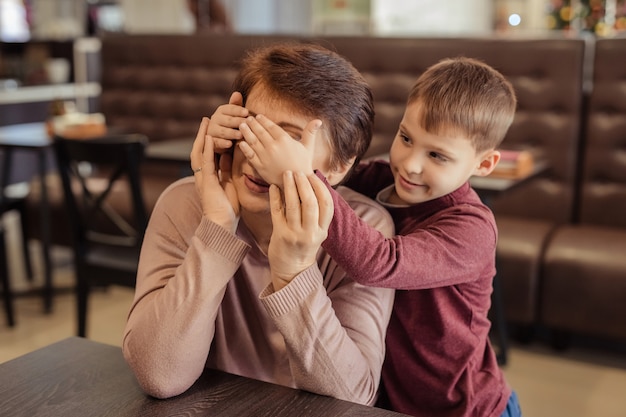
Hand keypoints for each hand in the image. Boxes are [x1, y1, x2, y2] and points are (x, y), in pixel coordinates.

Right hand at [190, 117, 239, 231]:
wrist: (222, 224)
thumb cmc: (227, 208)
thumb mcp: (228, 183)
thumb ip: (226, 170)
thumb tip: (228, 156)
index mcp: (208, 176)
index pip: (206, 153)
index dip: (208, 140)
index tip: (211, 127)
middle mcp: (202, 175)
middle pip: (199, 150)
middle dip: (202, 134)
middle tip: (206, 119)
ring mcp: (203, 178)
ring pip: (199, 153)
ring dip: (202, 137)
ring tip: (206, 123)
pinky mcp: (207, 182)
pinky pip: (206, 163)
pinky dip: (208, 149)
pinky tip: (210, 138)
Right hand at [209, 92, 248, 152]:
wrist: (224, 140)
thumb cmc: (233, 124)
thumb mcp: (235, 114)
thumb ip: (237, 105)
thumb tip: (237, 93)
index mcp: (222, 110)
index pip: (230, 109)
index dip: (238, 110)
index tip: (247, 112)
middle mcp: (215, 119)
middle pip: (227, 120)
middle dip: (237, 122)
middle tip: (247, 124)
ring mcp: (212, 130)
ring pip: (222, 131)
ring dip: (231, 133)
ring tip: (240, 135)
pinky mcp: (211, 141)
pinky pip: (217, 142)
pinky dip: (223, 143)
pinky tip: (229, 144)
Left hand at [238, 114, 319, 186]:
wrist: (298, 183)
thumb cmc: (303, 164)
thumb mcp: (308, 147)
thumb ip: (310, 132)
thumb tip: (319, 120)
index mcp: (284, 140)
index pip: (271, 126)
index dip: (263, 120)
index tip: (258, 116)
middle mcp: (273, 147)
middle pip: (260, 131)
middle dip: (252, 123)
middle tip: (247, 118)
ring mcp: (266, 157)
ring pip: (253, 141)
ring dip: (246, 132)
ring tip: (242, 126)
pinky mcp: (260, 167)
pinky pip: (250, 155)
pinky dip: (245, 148)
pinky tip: (241, 142)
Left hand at [268, 170, 332, 290]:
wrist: (292, 269)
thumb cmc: (304, 245)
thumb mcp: (317, 231)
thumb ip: (317, 213)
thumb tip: (312, 184)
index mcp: (322, 230)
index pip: (326, 204)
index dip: (320, 187)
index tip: (312, 176)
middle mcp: (311, 232)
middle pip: (310, 203)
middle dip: (304, 184)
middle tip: (298, 172)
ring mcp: (295, 234)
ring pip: (293, 206)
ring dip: (290, 186)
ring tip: (287, 174)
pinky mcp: (280, 235)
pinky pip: (277, 211)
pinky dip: (275, 197)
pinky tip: (274, 187)